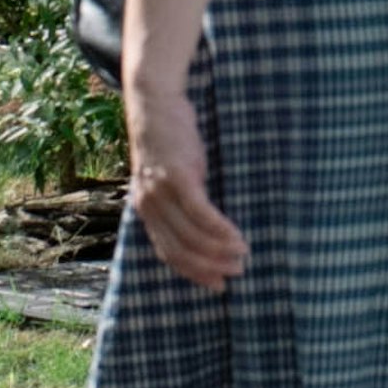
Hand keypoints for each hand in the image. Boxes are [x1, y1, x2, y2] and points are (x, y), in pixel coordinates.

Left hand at [127, 65, 249, 294]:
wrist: (154, 102)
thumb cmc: (167, 139)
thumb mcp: (166, 175)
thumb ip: (177, 200)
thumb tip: (203, 225)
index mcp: (146, 210)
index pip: (168, 253)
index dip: (193, 272)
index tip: (217, 284)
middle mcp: (149, 206)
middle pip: (181, 250)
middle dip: (210, 266)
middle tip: (236, 271)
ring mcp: (162, 192)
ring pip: (192, 236)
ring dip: (220, 250)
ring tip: (242, 255)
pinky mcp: (179, 176)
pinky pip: (201, 213)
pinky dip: (220, 230)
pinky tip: (236, 237)